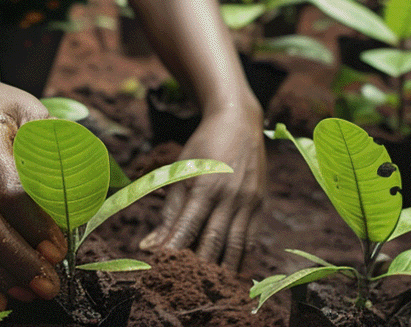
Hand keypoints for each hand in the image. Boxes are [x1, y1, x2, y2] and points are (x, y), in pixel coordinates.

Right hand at [0, 74, 65, 310]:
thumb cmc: (9, 112)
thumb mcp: (36, 113)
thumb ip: (57, 149)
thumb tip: (79, 195)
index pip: (8, 190)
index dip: (35, 224)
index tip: (60, 249)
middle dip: (19, 260)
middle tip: (50, 283)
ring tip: (31, 294)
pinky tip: (1, 297)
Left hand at [139, 100, 265, 268]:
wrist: (239, 122)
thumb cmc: (203, 147)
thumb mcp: (180, 171)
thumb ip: (168, 212)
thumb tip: (149, 246)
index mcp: (206, 185)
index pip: (188, 228)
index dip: (175, 251)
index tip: (161, 269)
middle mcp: (230, 195)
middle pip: (213, 241)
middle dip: (198, 265)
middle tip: (183, 284)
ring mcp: (249, 201)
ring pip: (236, 245)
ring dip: (222, 269)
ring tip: (208, 287)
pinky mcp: (260, 204)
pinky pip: (251, 239)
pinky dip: (241, 258)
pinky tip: (230, 271)